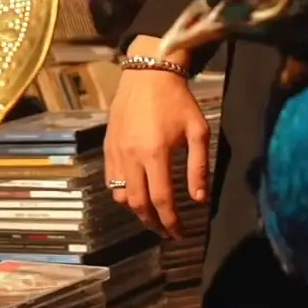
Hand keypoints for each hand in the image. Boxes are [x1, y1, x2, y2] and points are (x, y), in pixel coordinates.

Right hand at [104, 41, 208, 237]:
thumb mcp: (198, 130)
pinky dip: (122, 194)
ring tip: (152, 216)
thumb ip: (198, 167)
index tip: (180, 234)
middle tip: (166, 231)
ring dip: (136, 211)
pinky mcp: (108, 147)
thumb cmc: (177, 100)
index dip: (172, 222)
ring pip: (121, 196)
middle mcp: (132, 157)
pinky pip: (110, 180)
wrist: (148, 74)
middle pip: (138, 204)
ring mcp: (116, 152)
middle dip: (153, 223)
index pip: (162, 200)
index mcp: (156, 153)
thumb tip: (199, 199)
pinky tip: (136, 195)